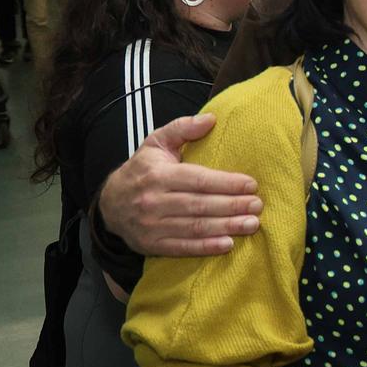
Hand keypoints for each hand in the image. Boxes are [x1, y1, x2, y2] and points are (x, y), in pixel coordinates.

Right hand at [98, 113, 261, 256]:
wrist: (109, 204)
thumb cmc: (142, 170)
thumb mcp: (155, 143)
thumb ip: (182, 128)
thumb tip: (211, 118)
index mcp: (158, 175)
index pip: (198, 180)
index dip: (227, 183)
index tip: (252, 184)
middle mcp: (153, 201)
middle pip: (200, 205)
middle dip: (232, 206)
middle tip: (257, 205)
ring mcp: (151, 225)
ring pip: (195, 227)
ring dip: (226, 227)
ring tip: (252, 224)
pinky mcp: (152, 244)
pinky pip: (182, 247)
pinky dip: (206, 247)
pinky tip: (228, 244)